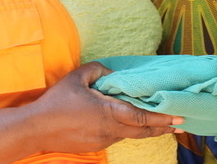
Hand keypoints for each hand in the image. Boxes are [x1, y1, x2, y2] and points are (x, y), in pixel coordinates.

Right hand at [27, 62, 183, 153]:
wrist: (37, 129)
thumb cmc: (56, 102)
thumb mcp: (77, 77)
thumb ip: (98, 70)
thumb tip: (113, 73)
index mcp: (108, 112)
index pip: (141, 117)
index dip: (162, 118)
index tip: (178, 118)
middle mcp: (110, 130)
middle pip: (143, 131)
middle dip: (163, 128)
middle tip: (180, 124)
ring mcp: (104, 140)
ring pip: (130, 135)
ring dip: (146, 129)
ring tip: (159, 123)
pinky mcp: (97, 146)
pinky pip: (118, 136)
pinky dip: (129, 130)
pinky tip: (130, 124)